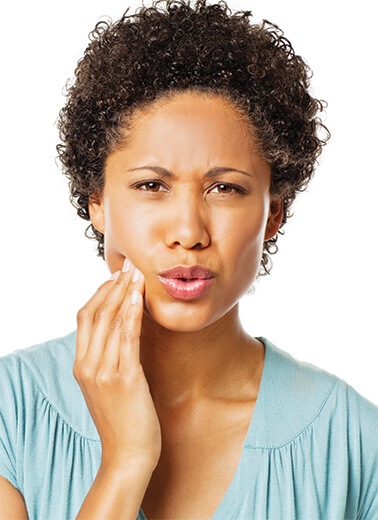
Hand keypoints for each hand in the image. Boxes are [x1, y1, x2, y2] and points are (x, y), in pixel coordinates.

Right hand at [74, 259, 161, 474]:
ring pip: (110, 320)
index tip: (117, 277)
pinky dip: (132, 314)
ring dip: (125, 293)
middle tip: (130, 267)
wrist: (128, 455)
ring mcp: (103, 372)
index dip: (100, 293)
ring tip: (138, 274)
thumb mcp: (106, 386)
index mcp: (81, 365)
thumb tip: (120, 331)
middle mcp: (87, 365)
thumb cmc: (123, 419)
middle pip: (95, 313)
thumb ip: (107, 359)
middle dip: (113, 286)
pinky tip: (140, 298)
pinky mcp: (124, 378)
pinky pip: (127, 338)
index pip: (85, 317)